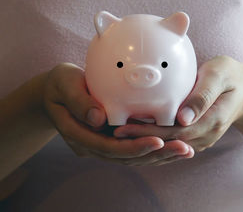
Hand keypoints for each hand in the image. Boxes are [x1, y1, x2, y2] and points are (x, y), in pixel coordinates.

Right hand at [43, 62, 192, 165]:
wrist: (56, 93)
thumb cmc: (61, 84)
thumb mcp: (65, 84)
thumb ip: (79, 101)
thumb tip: (99, 119)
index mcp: (80, 135)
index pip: (110, 148)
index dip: (135, 147)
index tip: (158, 142)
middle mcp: (93, 145)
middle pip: (126, 158)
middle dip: (156, 155)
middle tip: (184, 149)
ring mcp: (103, 145)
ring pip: (133, 157)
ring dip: (160, 156)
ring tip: (186, 150)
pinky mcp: (112, 140)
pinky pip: (134, 148)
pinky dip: (154, 148)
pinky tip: (174, 143)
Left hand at [114, 56, 242, 153]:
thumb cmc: (231, 77)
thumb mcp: (220, 76)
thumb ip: (202, 96)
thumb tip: (182, 118)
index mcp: (211, 121)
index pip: (174, 133)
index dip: (148, 133)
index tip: (123, 127)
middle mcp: (205, 135)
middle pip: (168, 142)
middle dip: (139, 140)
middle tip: (112, 132)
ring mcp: (201, 137)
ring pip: (169, 146)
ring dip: (144, 142)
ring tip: (118, 135)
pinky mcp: (196, 134)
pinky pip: (173, 140)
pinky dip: (154, 139)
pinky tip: (136, 132)